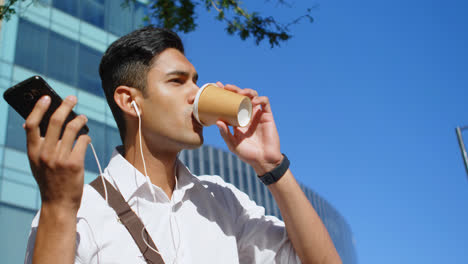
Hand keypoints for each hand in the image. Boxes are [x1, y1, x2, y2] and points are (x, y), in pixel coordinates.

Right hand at [24, 95, 89, 213]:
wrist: (58, 204)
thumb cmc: (49, 181)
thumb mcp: (36, 164)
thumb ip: (36, 146)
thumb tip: (30, 123)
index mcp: (33, 152)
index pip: (31, 124)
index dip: (38, 108)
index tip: (46, 97)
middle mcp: (44, 154)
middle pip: (55, 121)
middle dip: (65, 106)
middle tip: (72, 98)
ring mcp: (60, 159)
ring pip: (72, 129)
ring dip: (79, 119)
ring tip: (83, 117)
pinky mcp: (75, 163)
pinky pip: (83, 141)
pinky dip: (86, 137)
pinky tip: (86, 138)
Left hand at [215, 82, 282, 174]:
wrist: (263, 161)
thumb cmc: (248, 154)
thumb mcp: (232, 144)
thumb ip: (225, 133)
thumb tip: (218, 121)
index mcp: (238, 120)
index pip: (230, 103)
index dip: (225, 94)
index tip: (217, 87)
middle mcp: (247, 115)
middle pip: (241, 97)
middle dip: (234, 89)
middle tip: (226, 87)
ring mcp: (258, 114)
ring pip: (253, 96)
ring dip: (247, 91)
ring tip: (240, 93)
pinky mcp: (267, 116)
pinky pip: (265, 102)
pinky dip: (260, 99)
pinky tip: (254, 101)